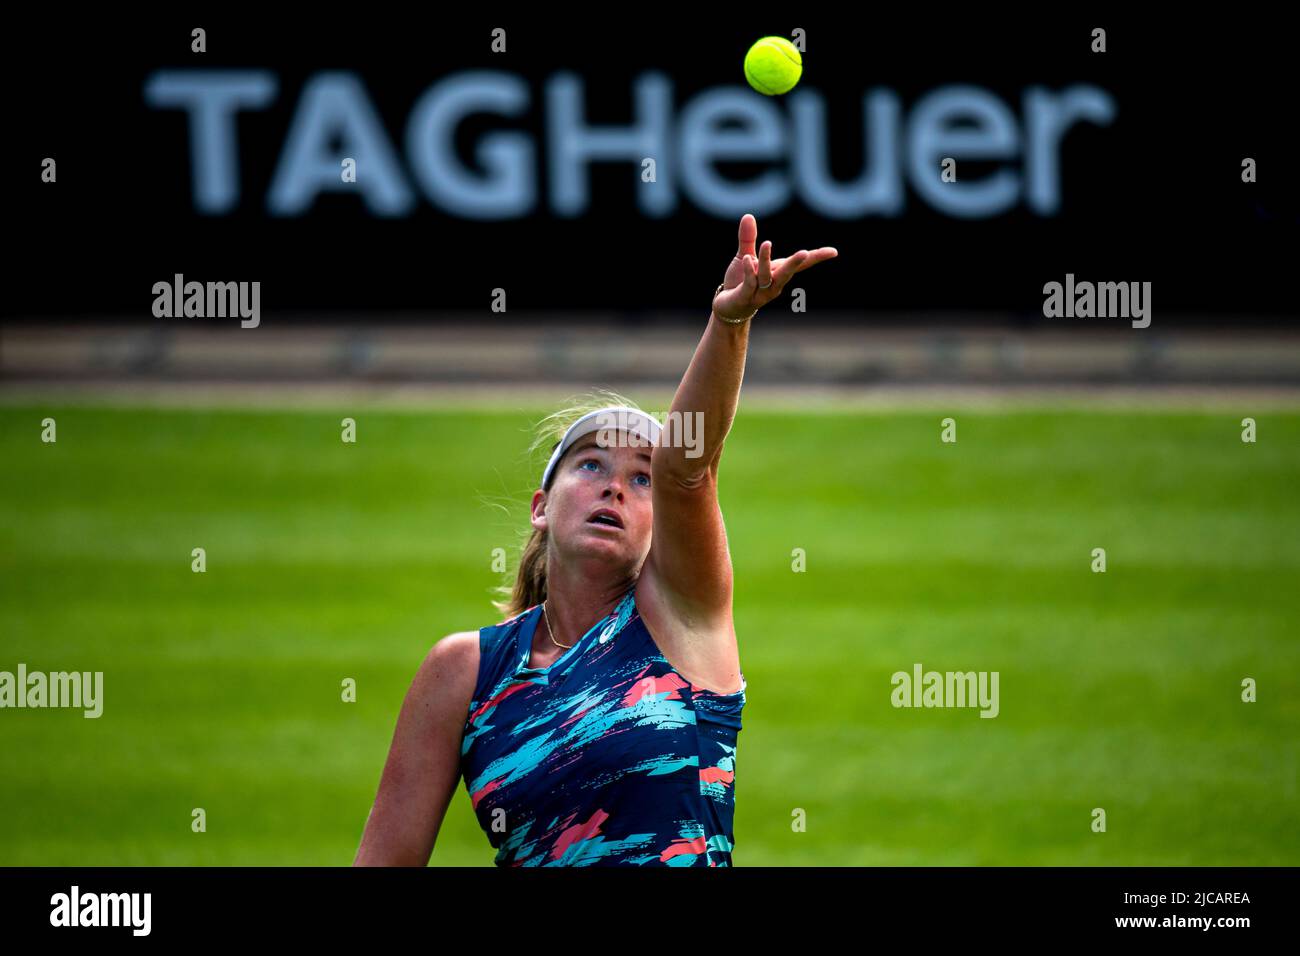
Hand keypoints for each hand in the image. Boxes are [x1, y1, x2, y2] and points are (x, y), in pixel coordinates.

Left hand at [712, 213, 837, 321]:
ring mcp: (760, 292)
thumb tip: (748, 216)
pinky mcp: (745, 297)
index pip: (799, 264)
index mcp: (776, 272)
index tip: (833, 252)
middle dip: (796, 263)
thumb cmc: (740, 282)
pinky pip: (749, 284)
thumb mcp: (744, 256)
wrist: (727, 308)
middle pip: (787, 272)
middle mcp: (772, 283)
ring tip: (766, 243)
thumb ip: (748, 238)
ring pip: (766, 276)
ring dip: (766, 260)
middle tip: (805, 253)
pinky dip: (748, 271)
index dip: (816, 257)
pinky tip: (747, 259)